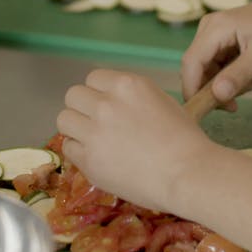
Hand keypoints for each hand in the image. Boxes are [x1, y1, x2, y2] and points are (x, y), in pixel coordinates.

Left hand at [57, 69, 212, 212]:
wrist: (187, 174)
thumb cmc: (184, 139)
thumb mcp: (162, 101)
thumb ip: (132, 97)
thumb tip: (113, 100)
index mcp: (127, 85)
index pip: (93, 78)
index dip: (98, 92)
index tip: (106, 105)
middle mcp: (106, 104)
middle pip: (73, 95)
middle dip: (83, 108)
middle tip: (96, 123)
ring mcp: (95, 132)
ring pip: (64, 119)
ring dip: (76, 128)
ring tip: (92, 140)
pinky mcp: (88, 159)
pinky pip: (68, 147)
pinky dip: (79, 152)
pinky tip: (96, 158)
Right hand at [182, 0, 251, 104]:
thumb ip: (238, 76)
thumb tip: (217, 95)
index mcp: (215, 28)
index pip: (191, 63)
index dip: (192, 89)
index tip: (203, 111)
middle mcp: (209, 28)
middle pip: (197, 67)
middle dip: (212, 89)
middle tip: (235, 104)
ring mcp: (215, 32)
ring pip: (207, 68)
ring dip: (224, 84)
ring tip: (251, 85)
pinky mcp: (223, 38)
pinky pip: (217, 64)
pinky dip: (230, 76)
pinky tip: (250, 78)